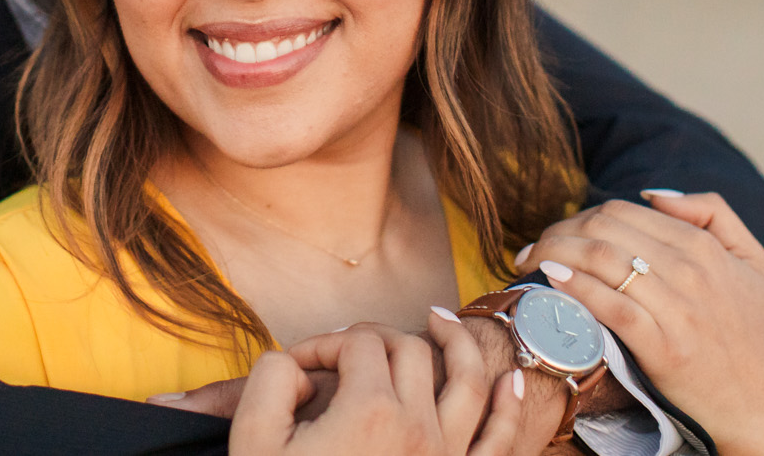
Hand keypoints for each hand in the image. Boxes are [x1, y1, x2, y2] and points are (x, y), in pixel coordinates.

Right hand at [224, 313, 525, 454]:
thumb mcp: (254, 438)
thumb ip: (272, 379)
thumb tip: (298, 364)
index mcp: (369, 410)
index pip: (355, 344)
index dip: (322, 343)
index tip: (297, 366)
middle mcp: (417, 427)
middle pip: (408, 350)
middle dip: (376, 337)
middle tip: (347, 349)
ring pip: (467, 380)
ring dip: (457, 342)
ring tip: (438, 320)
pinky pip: (499, 441)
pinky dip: (508, 407)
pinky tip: (509, 380)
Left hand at [523, 192, 763, 455]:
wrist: (758, 400)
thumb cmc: (750, 328)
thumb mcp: (750, 258)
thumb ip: (713, 212)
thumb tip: (654, 194)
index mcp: (704, 246)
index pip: (622, 211)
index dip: (580, 215)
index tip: (559, 231)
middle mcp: (690, 272)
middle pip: (604, 230)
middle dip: (559, 232)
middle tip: (534, 246)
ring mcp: (677, 310)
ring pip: (601, 262)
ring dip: (555, 254)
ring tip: (530, 262)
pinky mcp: (664, 347)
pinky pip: (611, 307)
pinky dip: (577, 287)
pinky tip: (552, 279)